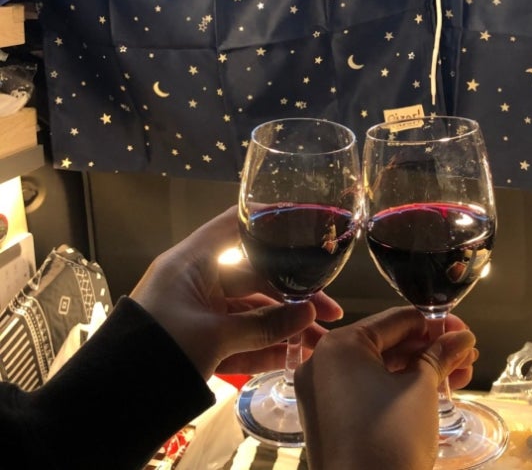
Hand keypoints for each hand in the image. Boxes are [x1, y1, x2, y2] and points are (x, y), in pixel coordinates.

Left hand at [130, 205, 343, 379]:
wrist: (111, 402)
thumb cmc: (156, 351)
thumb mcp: (212, 336)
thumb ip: (264, 325)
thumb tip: (309, 315)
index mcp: (192, 262)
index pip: (235, 226)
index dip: (269, 221)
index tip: (306, 225)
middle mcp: (198, 280)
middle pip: (256, 276)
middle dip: (293, 294)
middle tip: (329, 310)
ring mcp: (201, 311)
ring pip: (252, 311)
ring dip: (285, 325)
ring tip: (320, 341)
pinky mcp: (202, 340)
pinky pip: (241, 336)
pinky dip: (265, 345)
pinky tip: (293, 355)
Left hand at [294, 306, 477, 469]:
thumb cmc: (391, 438)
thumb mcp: (421, 389)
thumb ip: (440, 356)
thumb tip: (462, 337)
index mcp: (339, 346)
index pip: (396, 320)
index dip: (435, 324)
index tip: (463, 332)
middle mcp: (323, 363)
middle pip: (388, 343)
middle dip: (431, 349)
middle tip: (466, 354)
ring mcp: (322, 394)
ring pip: (380, 369)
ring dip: (421, 368)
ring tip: (461, 373)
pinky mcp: (330, 420)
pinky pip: (367, 391)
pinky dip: (399, 388)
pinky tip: (435, 389)